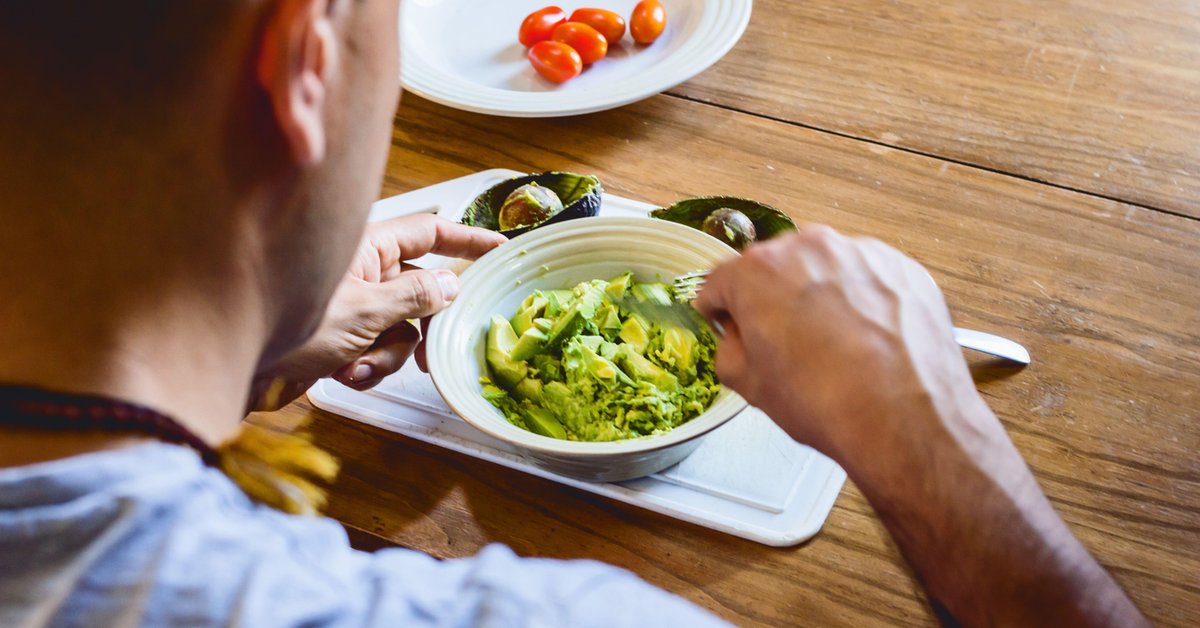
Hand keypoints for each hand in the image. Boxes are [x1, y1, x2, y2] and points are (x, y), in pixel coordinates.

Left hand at [250, 215, 505, 410]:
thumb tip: (453, 284)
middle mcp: (361, 272)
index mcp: (366, 247)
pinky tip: (340, 375)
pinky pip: (375, 352)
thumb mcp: (364, 311)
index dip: (467, 240)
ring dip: (387, 355)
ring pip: (400, 330)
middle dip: (423, 326)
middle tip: (435, 351)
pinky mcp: (337, 339)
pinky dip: (366, 367)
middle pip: (420, 290)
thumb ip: (415, 297)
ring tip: (357, 366)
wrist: (232, 369)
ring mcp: (349, 306)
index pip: (429, 232)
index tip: (501, 248)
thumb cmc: (286, 326)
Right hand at [693, 224, 977, 458]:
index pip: (721, 282)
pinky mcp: (900, 266)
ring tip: (834, 344)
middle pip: (774, 268)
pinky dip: (862, 301)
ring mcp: (859, 253)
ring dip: (821, 297)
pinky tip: (867, 339)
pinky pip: (867, 278)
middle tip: (786, 343)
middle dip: (773, 299)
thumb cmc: (828, 402)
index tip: (731, 326)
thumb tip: (739, 338)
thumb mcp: (750, 386)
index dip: (721, 311)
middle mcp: (808, 248)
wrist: (904, 419)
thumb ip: (729, 349)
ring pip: (824, 270)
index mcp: (758, 271)